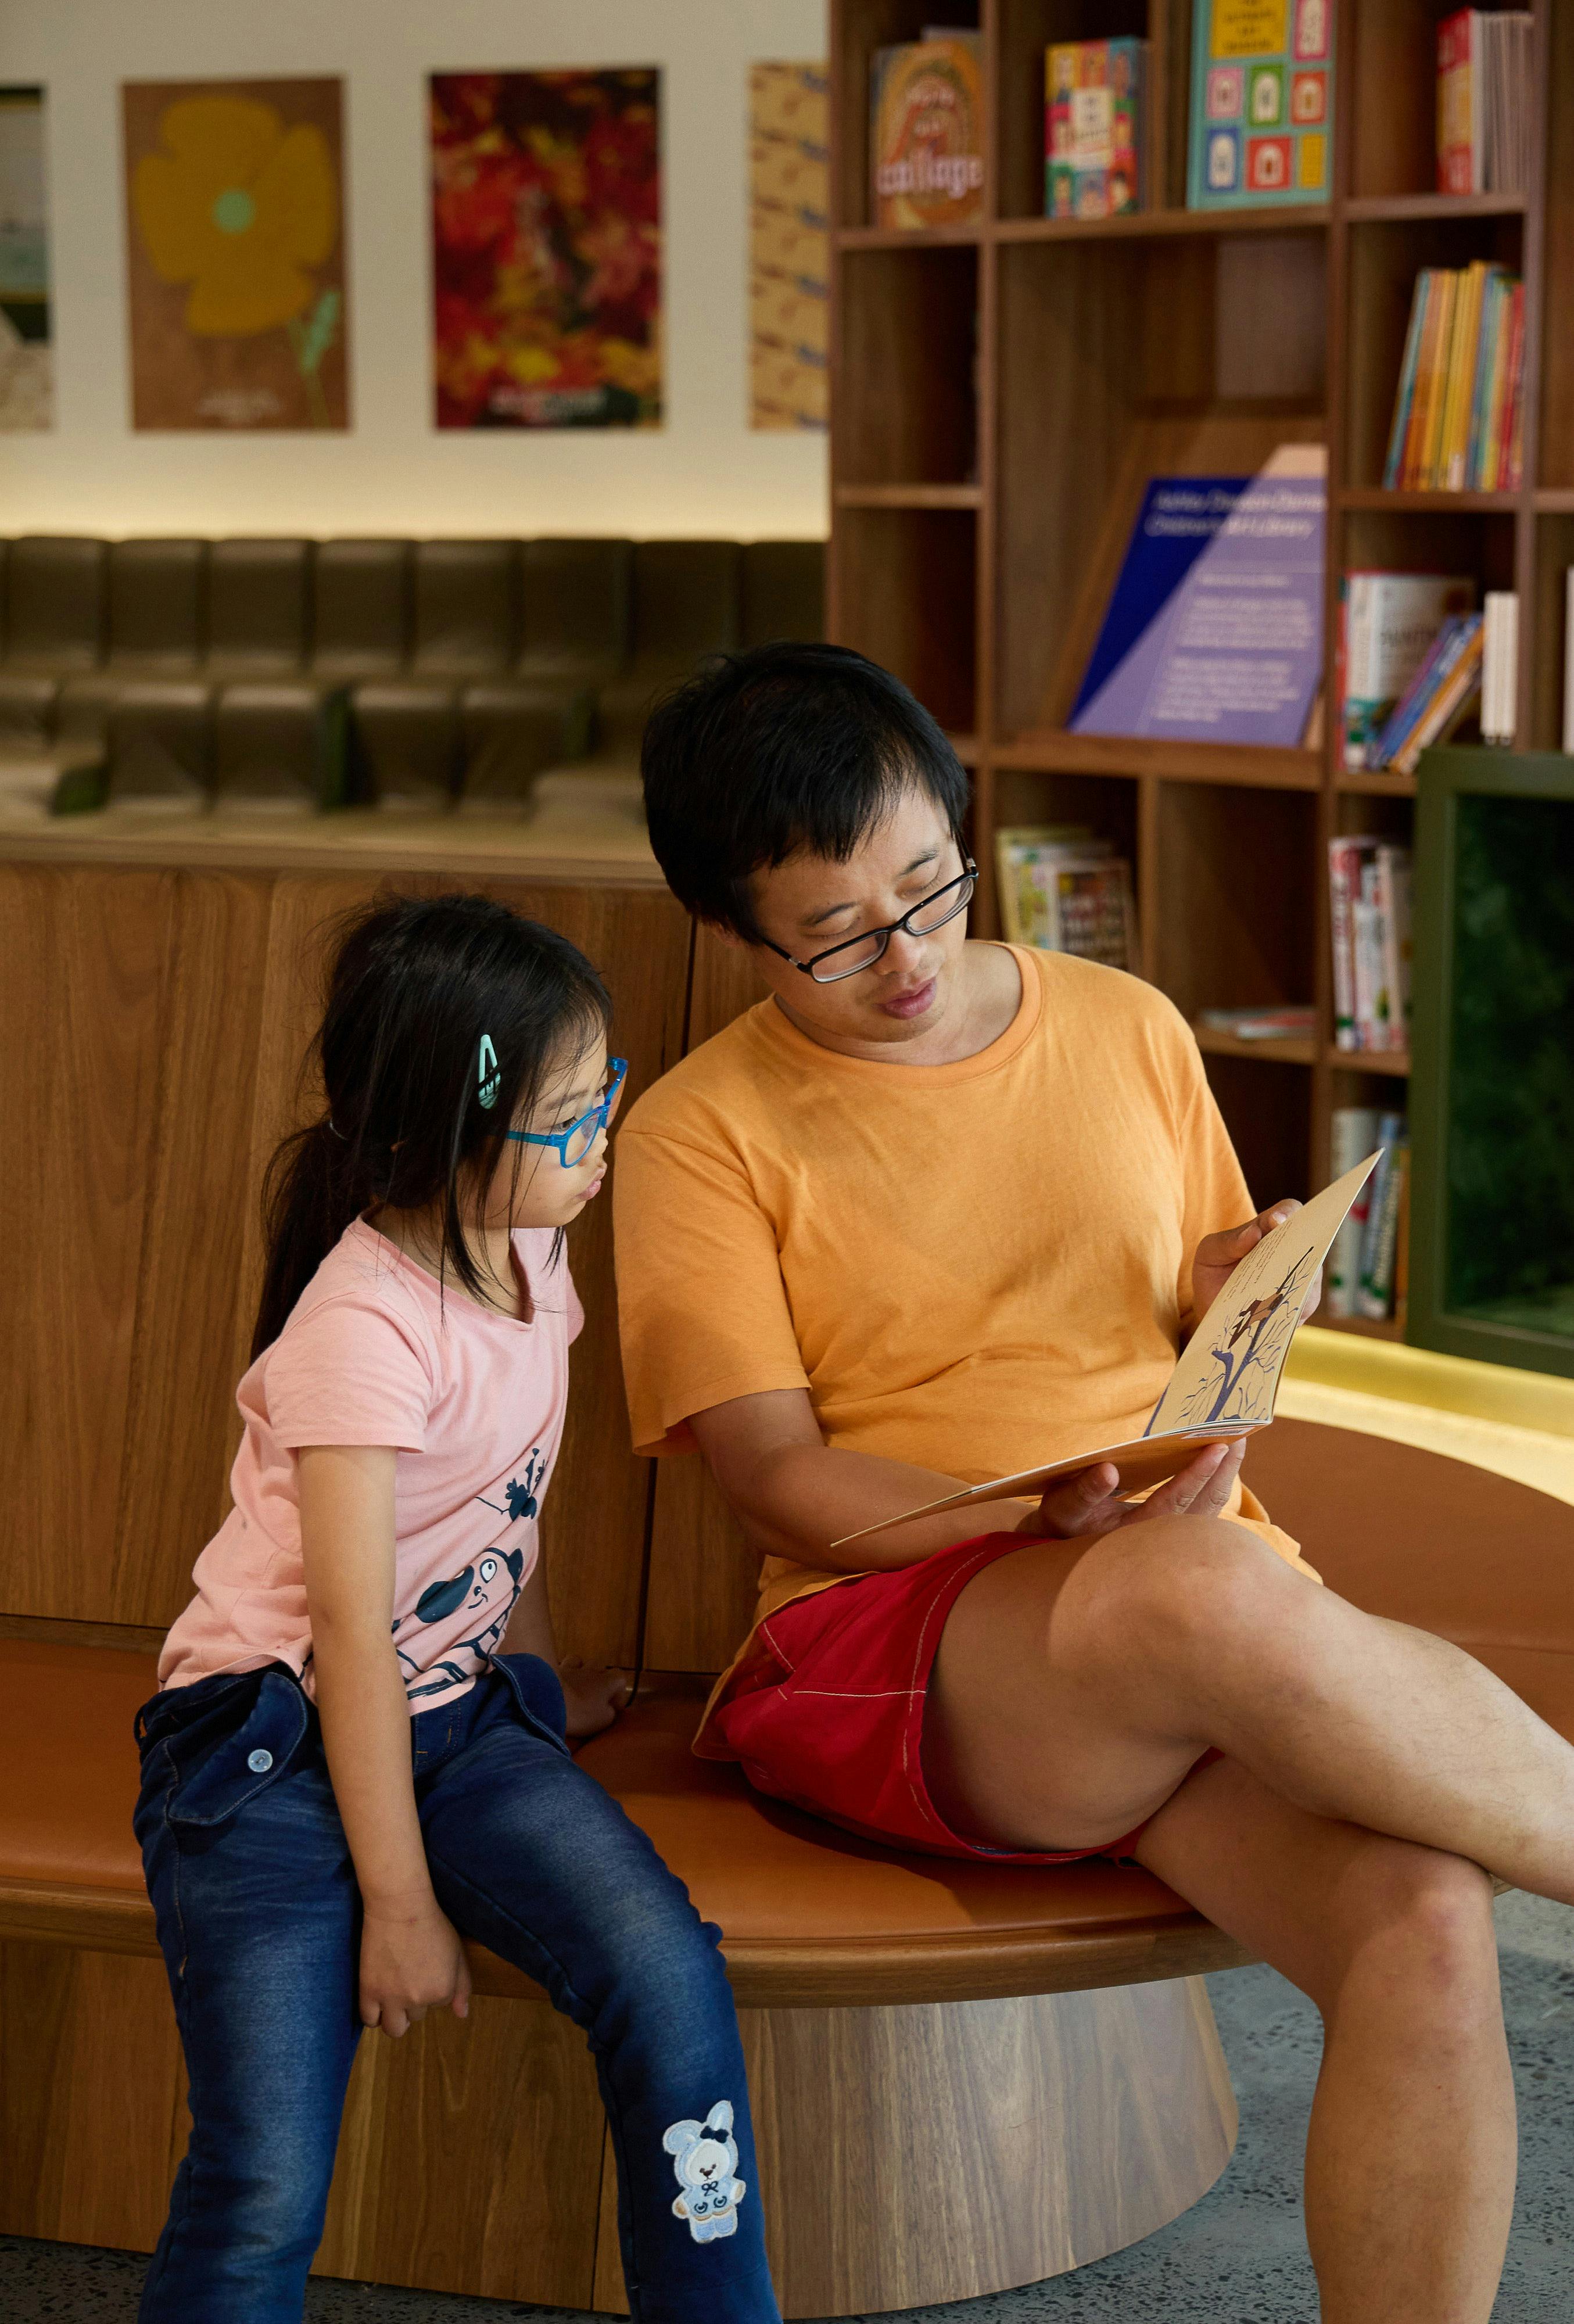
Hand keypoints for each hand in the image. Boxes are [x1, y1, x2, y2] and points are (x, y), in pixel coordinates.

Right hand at [359, 1890, 470, 2037]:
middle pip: (417, 2017)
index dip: (434, 1987)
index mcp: (442, 1991)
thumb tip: (461, 2015)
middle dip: (415, 2003)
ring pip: (394, 2028)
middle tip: (409, 1979)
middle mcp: (418, 2000)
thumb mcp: (457, 1953)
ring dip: (396, 2015)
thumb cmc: (432, 1925)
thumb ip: (463, 1987)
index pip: (440, 2005)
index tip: (427, 1967)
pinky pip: (369, 2020)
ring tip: (393, 1996)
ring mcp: (392, 1998)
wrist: (400, 1907)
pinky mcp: (369, 1991)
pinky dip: (374, 2016)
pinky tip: (378, 2001)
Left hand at [558, 1661, 630, 1739]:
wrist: (549, 1701)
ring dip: (581, 1671)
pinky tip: (561, 1680)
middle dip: (600, 1678)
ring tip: (577, 1684)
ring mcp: (572, 1668)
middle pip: (601, 1666)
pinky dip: (564, 1671)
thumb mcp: (602, 1720)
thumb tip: (609, 1709)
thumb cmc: (580, 1712)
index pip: (620, 1678)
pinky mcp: (554, 1670)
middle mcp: (592, 1671)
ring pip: (581, 1661)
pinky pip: (563, 1665)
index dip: (618, 1691)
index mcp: (607, 1682)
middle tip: (595, 1695)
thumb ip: (610, 1713)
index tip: (613, 1706)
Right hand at [1018, 1438, 1246, 1543]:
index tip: (1219, 1447)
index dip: (1197, 1475)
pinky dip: (1215, 1488)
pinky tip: (1222, 1468)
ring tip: (1237, 1447)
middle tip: (1240, 1437)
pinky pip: (1201, 1512)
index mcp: (1134, 1535)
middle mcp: (1159, 1544)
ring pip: (1207, 1512)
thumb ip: (1084, 1492)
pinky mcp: (1172, 1537)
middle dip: (1223, 1473)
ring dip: (1223, 1479)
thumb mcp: (1064, 1509)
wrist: (1065, 1560)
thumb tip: (1107, 1470)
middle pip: (1203, 1508)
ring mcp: (1169, 1542)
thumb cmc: (1063, 1527)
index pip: (1173, 1503)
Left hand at [1190, 1199, 1321, 1328]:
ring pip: (1309, 1275)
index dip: (1287, 1212)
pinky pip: (1303, 1305)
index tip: (1276, 1221)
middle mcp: (1291, 1250)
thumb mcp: (1210, 1253)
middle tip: (1279, 1257)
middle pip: (1309, 1240)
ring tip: (1269, 1291)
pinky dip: (1288, 1306)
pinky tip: (1271, 1311)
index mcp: (1269, 1229)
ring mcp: (1299, 1277)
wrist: (1213, 1306)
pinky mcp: (1300, 1305)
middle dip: (1298, 1245)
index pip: (1289, 1210)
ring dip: (1291, 1280)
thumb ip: (1228, 1242)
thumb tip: (1254, 1233)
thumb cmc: (1213, 1271)